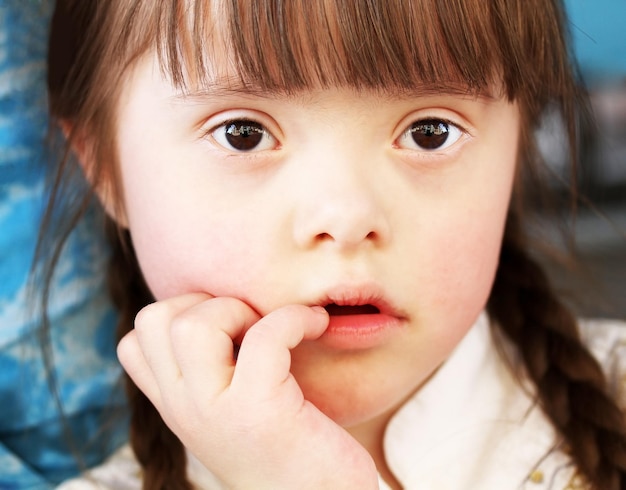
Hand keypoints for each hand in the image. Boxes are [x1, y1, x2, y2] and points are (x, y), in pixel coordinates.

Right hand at [117, 293, 377, 488]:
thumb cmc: (289, 450)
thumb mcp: (232, 411)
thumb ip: (210, 374)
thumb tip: (219, 308)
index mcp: (176, 406)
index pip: (134, 341)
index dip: (179, 314)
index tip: (226, 326)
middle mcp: (184, 410)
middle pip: (154, 319)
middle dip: (206, 303)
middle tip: (250, 325)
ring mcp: (216, 412)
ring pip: (192, 326)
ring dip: (240, 309)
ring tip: (274, 329)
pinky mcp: (260, 412)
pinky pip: (265, 336)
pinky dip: (295, 318)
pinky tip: (317, 325)